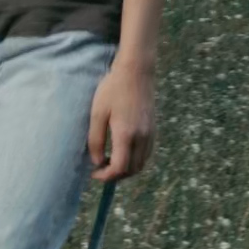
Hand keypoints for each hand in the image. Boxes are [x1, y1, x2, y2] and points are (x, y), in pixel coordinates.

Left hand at [85, 60, 157, 183]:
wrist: (136, 71)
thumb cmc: (113, 89)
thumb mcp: (97, 113)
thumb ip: (95, 140)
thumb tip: (96, 161)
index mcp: (126, 135)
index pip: (119, 168)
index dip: (106, 176)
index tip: (94, 173)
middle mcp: (142, 138)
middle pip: (132, 170)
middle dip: (116, 175)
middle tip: (101, 168)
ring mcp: (150, 134)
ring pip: (141, 164)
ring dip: (127, 169)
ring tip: (111, 161)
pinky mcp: (154, 129)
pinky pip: (147, 154)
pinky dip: (136, 160)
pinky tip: (124, 151)